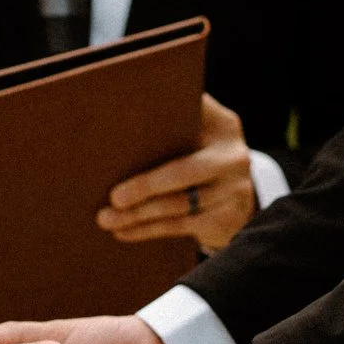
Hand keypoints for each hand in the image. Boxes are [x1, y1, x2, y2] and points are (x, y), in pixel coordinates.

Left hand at [97, 95, 257, 250]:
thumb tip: (120, 111)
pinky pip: (181, 227)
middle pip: (184, 172)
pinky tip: (124, 231)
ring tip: (107, 219)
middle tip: (114, 197)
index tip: (123, 129)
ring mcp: (234, 190)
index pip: (191, 115)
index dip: (161, 119)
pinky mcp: (227, 220)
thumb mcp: (198, 134)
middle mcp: (233, 156)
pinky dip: (148, 230)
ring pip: (179, 205)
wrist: (236, 202)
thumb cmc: (199, 160)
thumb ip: (170, 122)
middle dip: (146, 186)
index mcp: (223, 125)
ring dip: (138, 214)